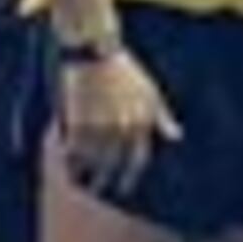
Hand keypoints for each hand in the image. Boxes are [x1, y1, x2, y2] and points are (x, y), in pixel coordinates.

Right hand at [55, 44, 182, 199]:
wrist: (96, 51)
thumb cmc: (126, 70)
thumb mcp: (151, 92)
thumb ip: (162, 118)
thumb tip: (177, 137)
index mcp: (141, 122)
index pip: (137, 160)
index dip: (129, 178)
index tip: (123, 190)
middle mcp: (122, 127)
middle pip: (112, 165)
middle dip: (104, 180)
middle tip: (97, 189)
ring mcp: (99, 125)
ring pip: (91, 159)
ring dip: (83, 172)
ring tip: (77, 180)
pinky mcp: (78, 119)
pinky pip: (73, 147)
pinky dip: (69, 156)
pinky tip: (65, 160)